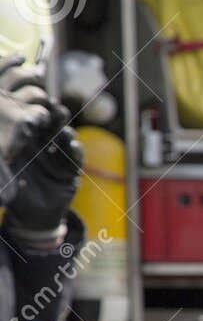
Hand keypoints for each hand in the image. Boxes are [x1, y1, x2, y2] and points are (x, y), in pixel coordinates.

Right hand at [0, 56, 52, 163]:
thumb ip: (4, 94)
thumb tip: (17, 68)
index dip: (11, 60)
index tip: (22, 57)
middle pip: (21, 76)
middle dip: (32, 77)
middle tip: (37, 79)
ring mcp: (7, 106)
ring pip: (36, 94)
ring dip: (41, 100)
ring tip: (39, 109)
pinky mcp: (21, 120)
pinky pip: (42, 112)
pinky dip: (44, 119)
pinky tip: (39, 127)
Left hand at [2, 115, 81, 237]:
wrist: (32, 216)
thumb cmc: (14, 192)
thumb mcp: (6, 172)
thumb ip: (6, 159)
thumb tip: (3, 150)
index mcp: (25, 141)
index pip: (32, 121)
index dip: (34, 110)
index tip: (34, 104)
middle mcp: (43, 145)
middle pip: (50, 124)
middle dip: (53, 114)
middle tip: (52, 108)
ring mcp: (58, 157)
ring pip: (64, 138)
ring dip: (65, 131)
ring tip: (63, 128)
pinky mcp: (70, 171)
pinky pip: (76, 159)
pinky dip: (76, 152)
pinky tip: (73, 147)